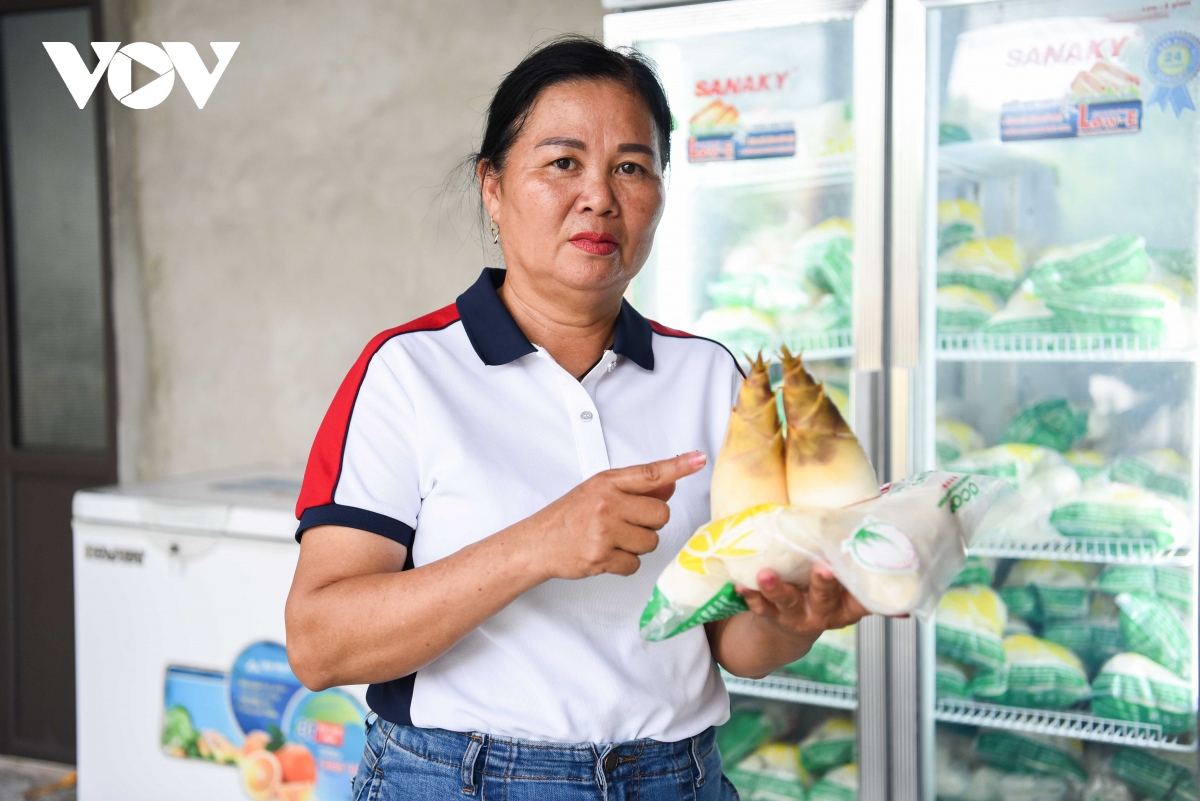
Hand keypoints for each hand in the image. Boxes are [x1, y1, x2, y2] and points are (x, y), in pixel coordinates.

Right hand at [522, 451, 706, 580]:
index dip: (678, 466)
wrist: (537, 543)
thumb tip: (670, 485)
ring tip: (612, 539)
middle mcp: (606, 504)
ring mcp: (604, 532)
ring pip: (651, 542)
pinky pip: (635, 564)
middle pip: (661, 515)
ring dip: (637, 545)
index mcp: (606, 483)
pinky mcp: (601, 558)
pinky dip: (624, 563)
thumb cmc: (568, 516)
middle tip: (626, 523)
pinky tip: (607, 554)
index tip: (699, 459)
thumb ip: (635, 489)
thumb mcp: (599, 492)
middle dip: (649, 523)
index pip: (650, 473)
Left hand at [736, 563, 869, 638]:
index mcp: (849, 603)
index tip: (869, 570)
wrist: (793, 625)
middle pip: (826, 597)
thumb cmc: (826, 590)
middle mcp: (826, 612)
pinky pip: (760, 607)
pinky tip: (741, 584)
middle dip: (824, 583)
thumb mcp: (845, 581)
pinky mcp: (772, 615)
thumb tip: (885, 513)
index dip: (867, 587)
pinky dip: (750, 595)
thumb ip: (858, 556)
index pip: (865, 597)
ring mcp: (798, 616)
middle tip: (823, 568)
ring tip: (765, 574)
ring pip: (788, 603)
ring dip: (777, 588)